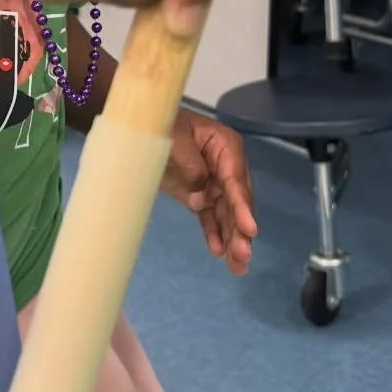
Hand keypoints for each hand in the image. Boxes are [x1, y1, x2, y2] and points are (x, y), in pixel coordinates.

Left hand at [163, 110, 256, 274]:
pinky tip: (218, 253)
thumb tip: (202, 199)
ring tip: (237, 266)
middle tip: (243, 256)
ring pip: (226, 214)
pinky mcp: (199, 196)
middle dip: (240, 230)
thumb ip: (191, 167)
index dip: (242, 206)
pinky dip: (214, 235)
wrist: (141, 128)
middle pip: (236, 201)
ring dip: (231, 239)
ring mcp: (213, 183)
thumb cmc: (161, 125)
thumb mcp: (174, 139)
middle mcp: (226, 167)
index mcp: (226, 146)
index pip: (236, 180)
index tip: (249, 230)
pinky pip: (209, 218)